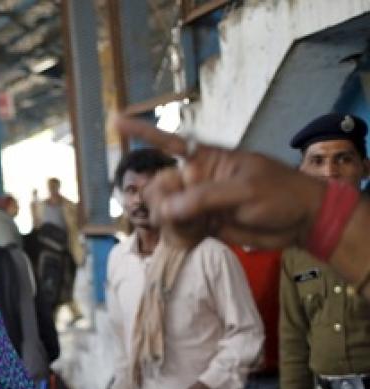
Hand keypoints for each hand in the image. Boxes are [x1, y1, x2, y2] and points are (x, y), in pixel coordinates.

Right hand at [114, 116, 325, 250]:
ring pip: (164, 212)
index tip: (116, 120)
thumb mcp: (245, 190)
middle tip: (175, 215)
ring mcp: (199, 204)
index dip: (142, 131)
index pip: (170, 142)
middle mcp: (197, 180)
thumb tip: (169, 209)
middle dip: (160, 202)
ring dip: (172, 224)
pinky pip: (178, 231)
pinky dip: (182, 237)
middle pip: (158, 187)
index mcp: (207, 160)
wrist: (302, 221)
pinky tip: (197, 239)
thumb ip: (205, 198)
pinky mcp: (203, 226)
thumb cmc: (280, 193)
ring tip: (193, 230)